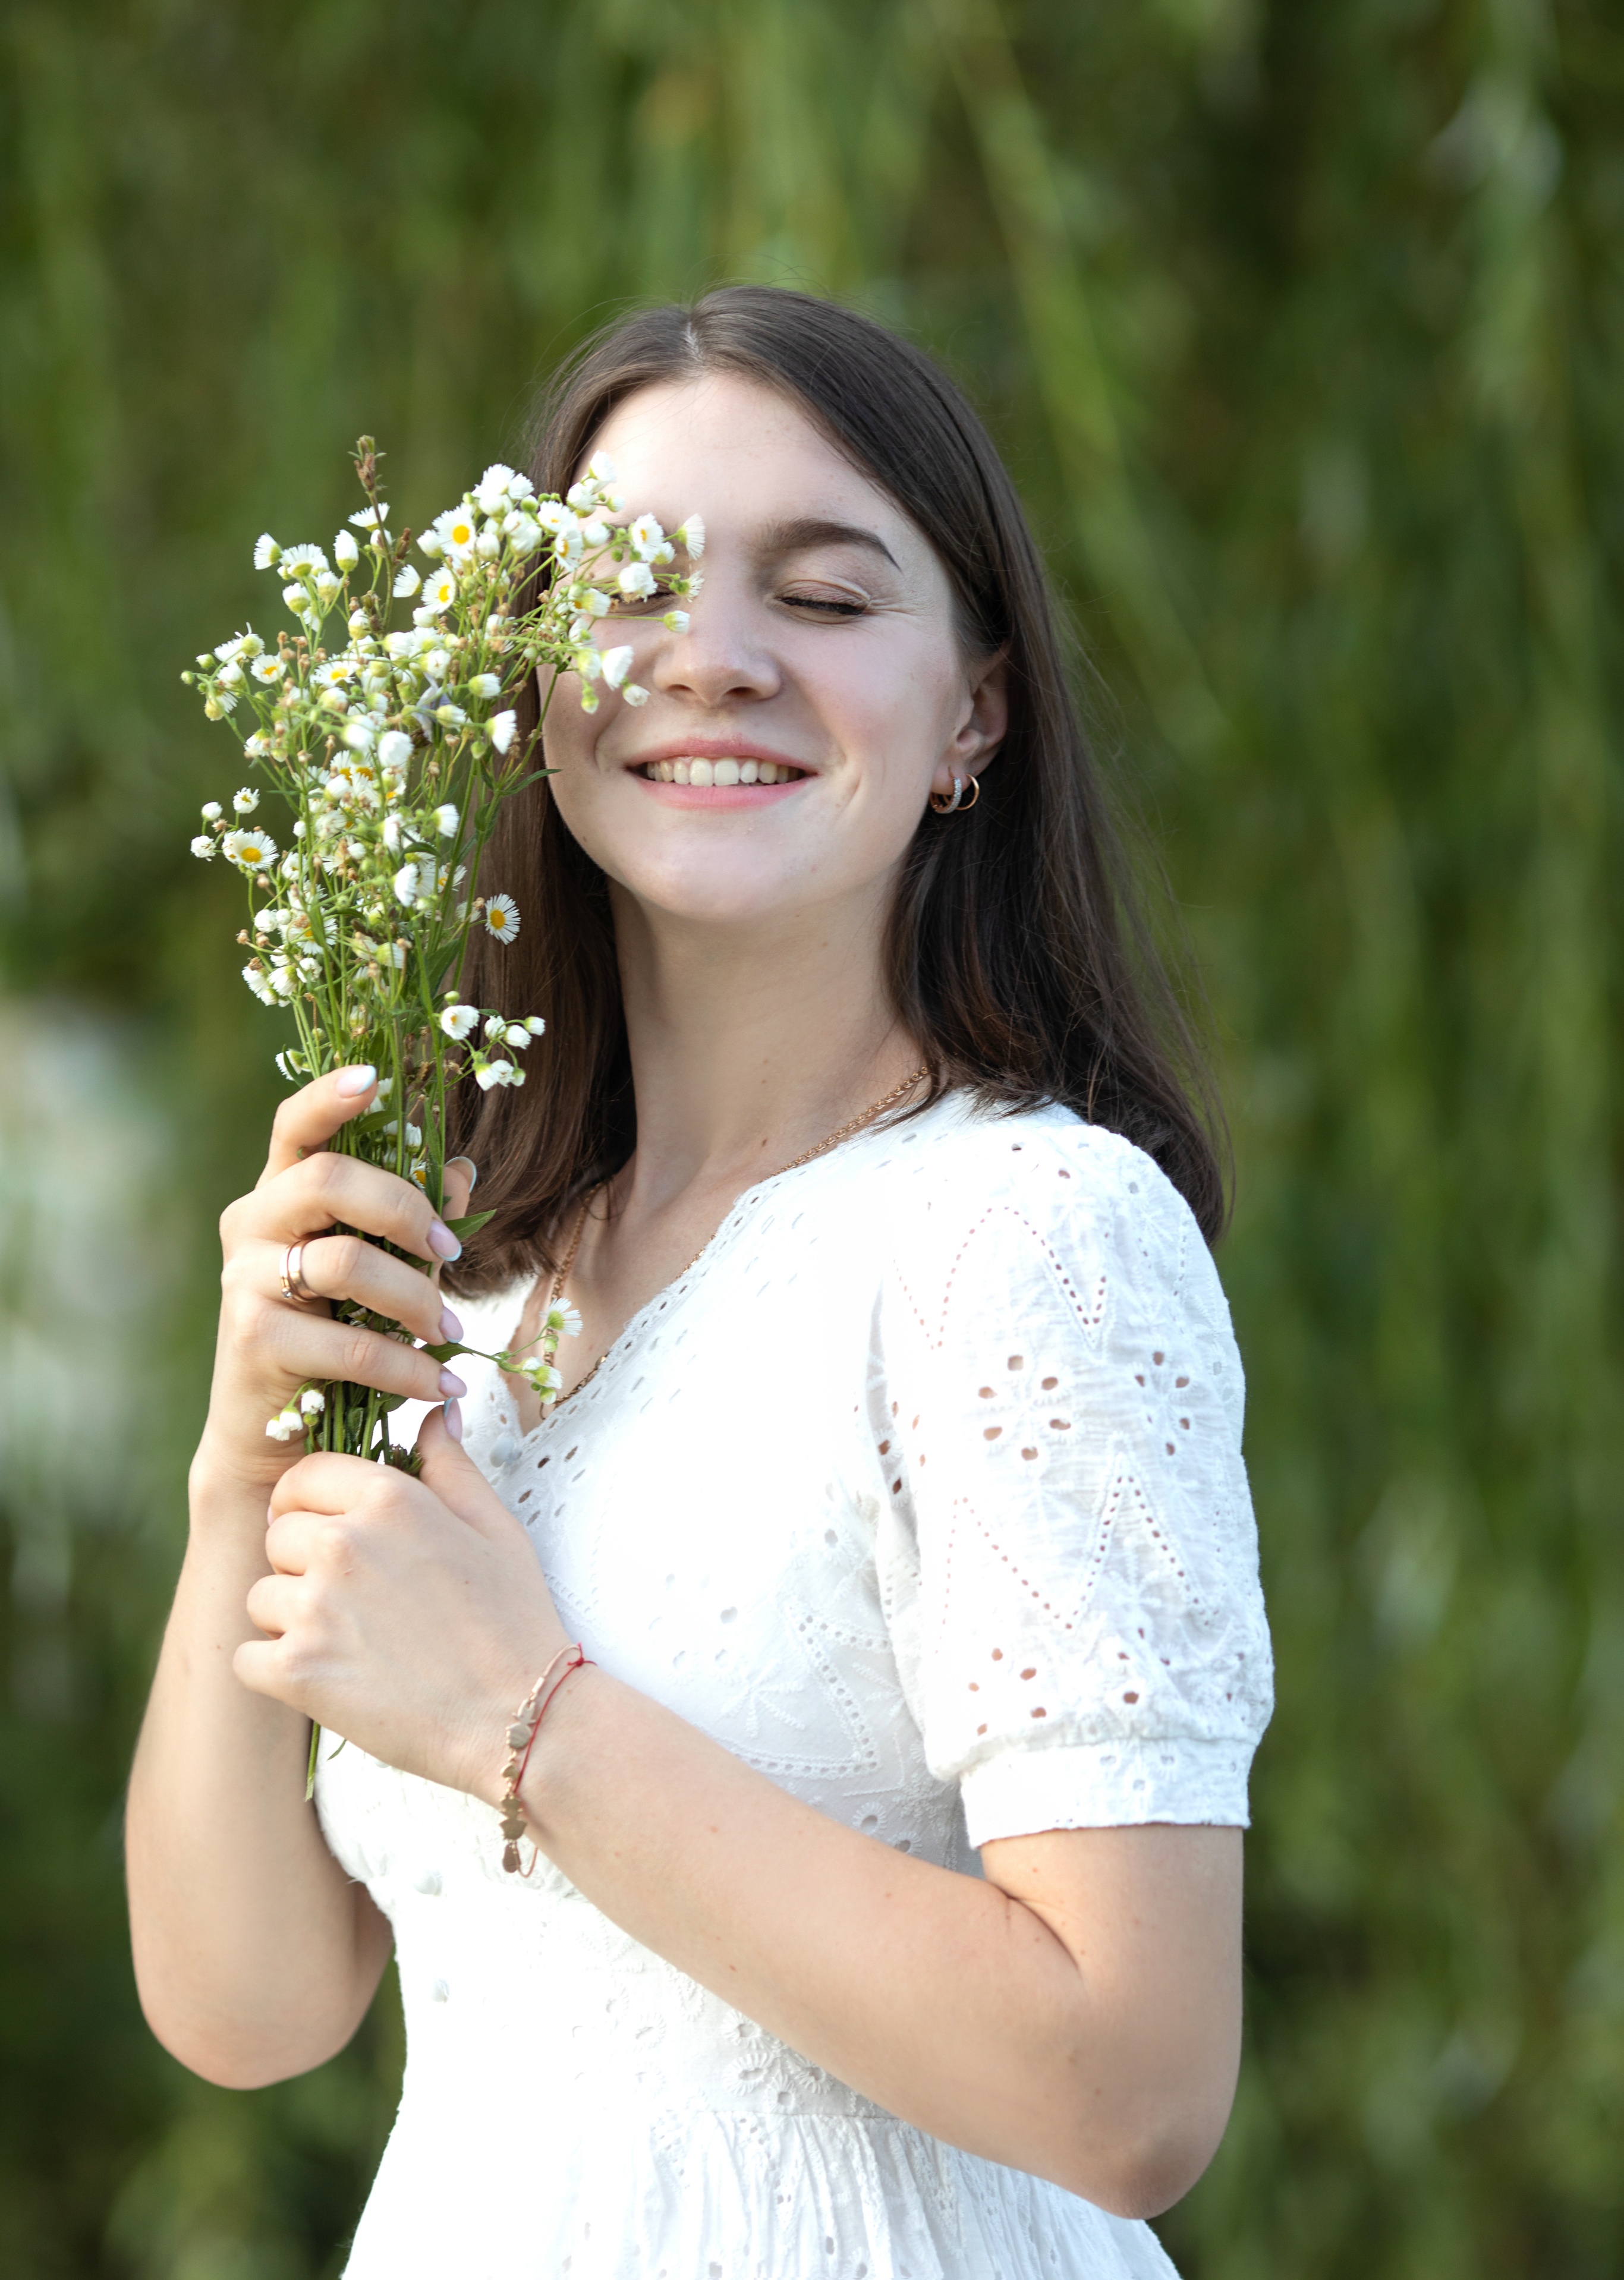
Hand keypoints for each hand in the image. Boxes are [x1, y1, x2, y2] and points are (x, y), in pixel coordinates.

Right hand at [196, 1066, 475, 1494]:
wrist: (274, 1440)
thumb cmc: (333, 1341)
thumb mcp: (383, 1273)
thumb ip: (414, 1221)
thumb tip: (461, 1168)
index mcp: (281, 1193)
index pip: (295, 1126)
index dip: (330, 1096)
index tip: (375, 1079)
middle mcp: (251, 1223)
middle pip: (329, 1178)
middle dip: (406, 1209)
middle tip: (452, 1250)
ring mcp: (242, 1279)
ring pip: (346, 1262)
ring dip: (415, 1298)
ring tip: (451, 1332)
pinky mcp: (252, 1339)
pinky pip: (348, 1344)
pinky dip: (405, 1366)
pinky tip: (438, 1384)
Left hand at [235, 1407, 569, 1799]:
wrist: (519, 1714)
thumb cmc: (512, 1617)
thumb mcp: (493, 1525)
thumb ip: (450, 1464)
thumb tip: (436, 1413)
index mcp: (387, 1498)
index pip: (304, 1476)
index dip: (311, 1503)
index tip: (330, 1531)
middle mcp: (342, 1543)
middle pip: (278, 1534)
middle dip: (303, 1562)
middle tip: (356, 1598)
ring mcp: (315, 1608)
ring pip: (261, 1595)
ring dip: (291, 1618)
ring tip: (351, 1641)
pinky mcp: (296, 1671)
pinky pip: (247, 1656)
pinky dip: (275, 1671)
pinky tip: (327, 1677)